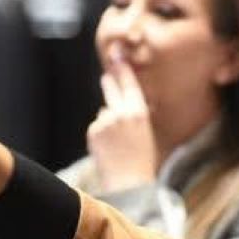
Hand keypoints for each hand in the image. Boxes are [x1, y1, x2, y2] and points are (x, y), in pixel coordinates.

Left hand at [87, 54, 157, 190]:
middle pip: (111, 87)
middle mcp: (121, 112)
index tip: (118, 55)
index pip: (129, 84)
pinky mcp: (93, 131)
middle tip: (107, 74)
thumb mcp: (145, 133)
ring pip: (104, 113)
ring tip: (118, 143)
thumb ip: (133, 115)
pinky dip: (100, 135)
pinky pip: (96, 127)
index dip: (123, 69)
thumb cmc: (141, 161)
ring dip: (107, 122)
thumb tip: (115, 104)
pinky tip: (108, 149)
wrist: (129, 183)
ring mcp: (105, 121)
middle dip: (109, 81)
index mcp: (139, 112)